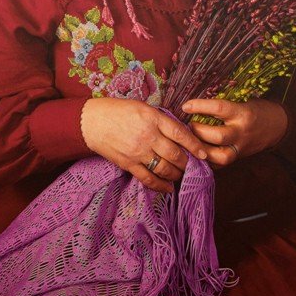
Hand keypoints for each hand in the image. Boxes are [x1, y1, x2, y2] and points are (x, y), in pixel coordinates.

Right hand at [81, 98, 208, 192]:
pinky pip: (148, 178)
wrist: (91, 122)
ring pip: (165, 169)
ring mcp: (138, 152)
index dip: (194, 145)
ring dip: (176, 174)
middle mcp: (148, 136)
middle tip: (194, 166)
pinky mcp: (128, 164)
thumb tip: (179, 133)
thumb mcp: (142, 107)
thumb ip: (160, 120)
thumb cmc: (117, 111)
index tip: (203, 153)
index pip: (180, 133)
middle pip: (175, 154)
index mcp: (153, 118)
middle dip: (188, 163)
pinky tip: (168, 187)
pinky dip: (160, 185)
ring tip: (182, 175)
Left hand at [181, 98, 287, 167]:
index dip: (200, 106)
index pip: (219, 108)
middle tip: (187, 125)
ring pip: (219, 156)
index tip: (185, 106)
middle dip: (198, 131)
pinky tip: (195, 153)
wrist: (276, 126)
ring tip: (190, 141)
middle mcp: (242, 132)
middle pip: (217, 136)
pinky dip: (206, 160)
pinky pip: (220, 165)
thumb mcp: (242, 101)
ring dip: (201, 150)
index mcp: (243, 113)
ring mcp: (240, 148)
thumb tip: (195, 103)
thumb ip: (222, 105)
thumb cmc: (255, 110)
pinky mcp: (238, 158)